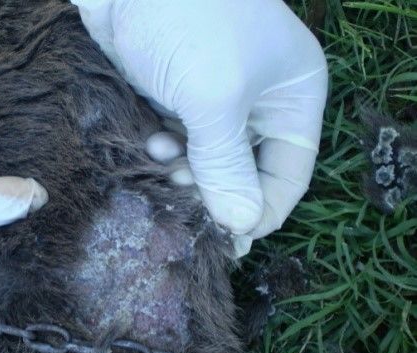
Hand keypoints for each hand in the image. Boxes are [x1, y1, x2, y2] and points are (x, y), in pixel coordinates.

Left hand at [72, 0, 327, 238]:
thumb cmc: (189, 21)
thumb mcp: (214, 99)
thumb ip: (226, 166)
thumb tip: (241, 224)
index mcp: (292, 98)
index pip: (289, 174)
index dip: (262, 211)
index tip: (229, 241)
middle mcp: (259, 102)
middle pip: (245, 172)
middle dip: (214, 191)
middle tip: (183, 205)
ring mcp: (215, 98)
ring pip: (207, 161)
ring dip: (184, 172)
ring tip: (162, 164)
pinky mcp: (177, 95)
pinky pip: (178, 141)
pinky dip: (165, 150)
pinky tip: (149, 143)